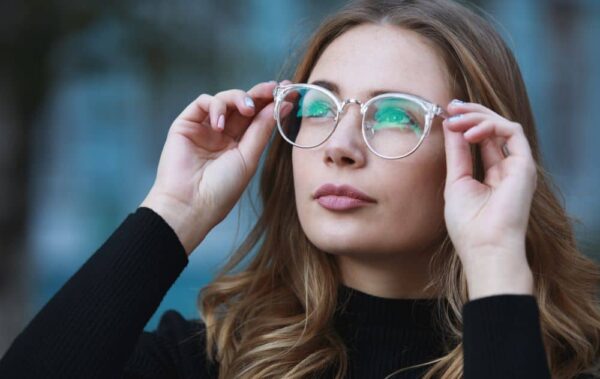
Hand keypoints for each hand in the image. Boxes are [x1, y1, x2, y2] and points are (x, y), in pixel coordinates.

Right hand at [140, 80, 290, 255]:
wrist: (190, 204)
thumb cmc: (221, 189)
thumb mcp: (249, 158)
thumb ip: (262, 130)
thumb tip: (280, 106)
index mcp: (240, 145)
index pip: (257, 118)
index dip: (272, 104)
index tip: (290, 92)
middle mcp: (223, 134)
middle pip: (242, 105)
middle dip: (259, 94)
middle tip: (274, 88)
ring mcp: (204, 128)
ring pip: (224, 99)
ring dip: (238, 98)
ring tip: (246, 109)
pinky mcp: (186, 124)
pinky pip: (203, 102)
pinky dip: (215, 106)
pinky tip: (219, 125)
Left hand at [442, 99, 536, 299]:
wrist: (485, 247)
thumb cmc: (468, 224)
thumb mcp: (456, 181)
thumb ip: (457, 152)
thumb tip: (451, 125)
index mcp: (491, 175)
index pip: (481, 140)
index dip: (466, 123)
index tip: (447, 113)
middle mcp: (507, 168)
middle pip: (492, 129)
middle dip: (471, 113)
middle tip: (451, 106)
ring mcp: (517, 166)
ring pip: (503, 126)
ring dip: (478, 117)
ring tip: (456, 119)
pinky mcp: (525, 165)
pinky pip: (512, 132)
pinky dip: (490, 126)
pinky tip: (471, 133)